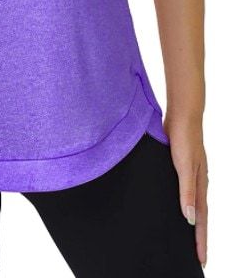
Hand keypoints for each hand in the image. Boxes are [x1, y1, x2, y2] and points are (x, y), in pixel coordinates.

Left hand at [164, 114, 207, 268]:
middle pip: (199, 216)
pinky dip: (184, 203)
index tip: (201, 260)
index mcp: (200, 185)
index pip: (201, 220)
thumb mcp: (184, 166)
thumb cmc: (184, 139)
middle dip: (198, 236)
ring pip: (192, 204)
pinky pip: (184, 192)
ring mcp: (190, 174)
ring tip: (187, 237)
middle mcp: (197, 182)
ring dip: (191, 221)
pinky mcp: (181, 166)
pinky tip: (174, 205)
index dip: (200, 240)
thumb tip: (190, 218)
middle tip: (197, 256)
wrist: (182, 116)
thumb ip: (187, 191)